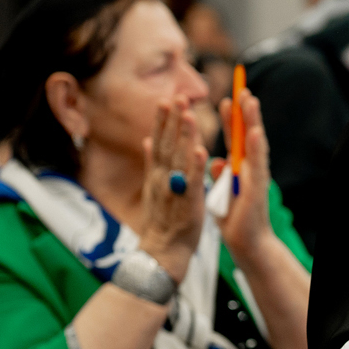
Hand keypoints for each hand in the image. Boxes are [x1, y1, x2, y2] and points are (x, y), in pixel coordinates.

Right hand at [137, 96, 206, 281]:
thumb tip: (147, 140)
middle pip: (167, 144)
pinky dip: (195, 166)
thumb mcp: (155, 188)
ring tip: (189, 113)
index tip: (167, 98)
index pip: (160, 141)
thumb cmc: (163, 221)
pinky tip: (200, 150)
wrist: (162, 252)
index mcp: (158, 174)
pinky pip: (192, 182)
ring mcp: (174, 190)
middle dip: (172, 120)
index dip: (163, 120)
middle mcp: (163, 179)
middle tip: (177, 96)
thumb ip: (153, 163)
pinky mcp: (188, 203)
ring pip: (179, 159)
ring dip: (183, 136)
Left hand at [214, 87, 277, 269]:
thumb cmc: (235, 218)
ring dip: (253, 121)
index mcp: (240, 167)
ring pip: (255, 143)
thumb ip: (221, 174)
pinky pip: (258, 164)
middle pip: (247, 134)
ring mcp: (256, 176)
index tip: (232, 95)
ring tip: (251, 101)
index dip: (234, 117)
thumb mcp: (222, 191)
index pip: (237, 137)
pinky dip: (257, 148)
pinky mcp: (257, 188)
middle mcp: (251, 167)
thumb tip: (216, 161)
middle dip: (245, 111)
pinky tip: (256, 132)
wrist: (246, 242)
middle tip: (243, 87)